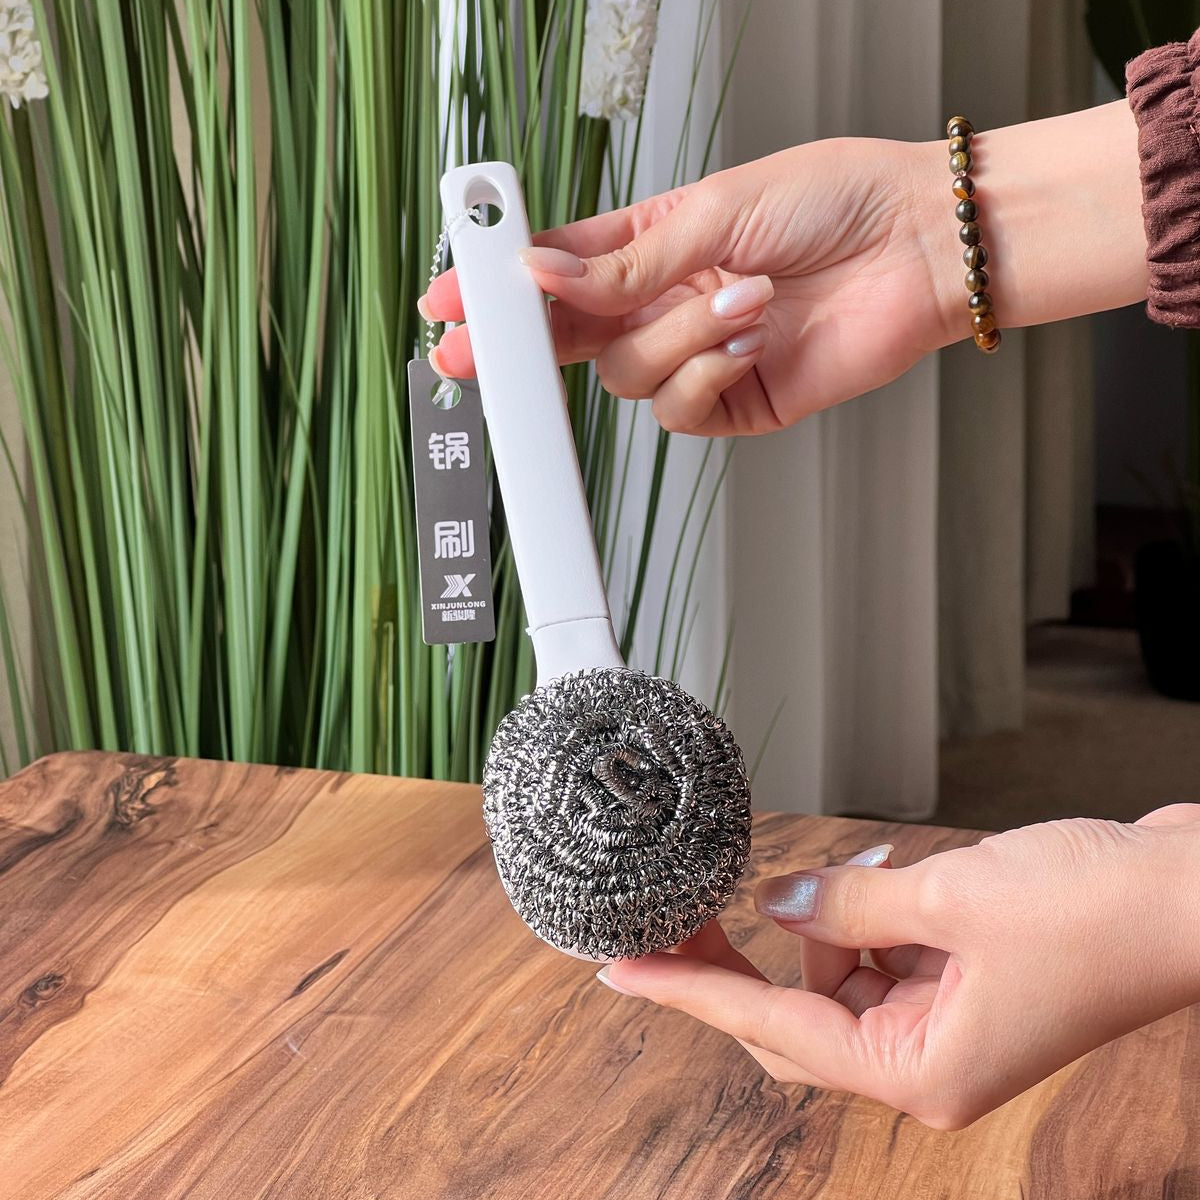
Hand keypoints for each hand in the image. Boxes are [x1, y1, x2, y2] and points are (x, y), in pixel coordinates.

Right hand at [421, 138, 953, 435]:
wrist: (918, 250)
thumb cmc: (833, 203)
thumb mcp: (713, 210)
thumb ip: (624, 264)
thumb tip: (544, 279)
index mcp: (651, 246)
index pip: (555, 275)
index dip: (498, 289)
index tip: (448, 298)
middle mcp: (665, 304)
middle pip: (568, 338)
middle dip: (523, 345)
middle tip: (475, 348)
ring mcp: (696, 355)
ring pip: (626, 375)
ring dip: (679, 335)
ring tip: (740, 294)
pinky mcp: (731, 401)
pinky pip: (679, 409)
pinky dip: (708, 373)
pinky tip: (749, 337)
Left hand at [599, 804, 1199, 1129]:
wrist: (1191, 893)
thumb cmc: (1094, 912)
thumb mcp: (948, 899)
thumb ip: (847, 904)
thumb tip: (780, 900)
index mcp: (921, 1070)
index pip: (771, 1029)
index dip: (691, 992)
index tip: (622, 969)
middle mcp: (928, 1062)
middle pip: (796, 1018)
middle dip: (749, 956)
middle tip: (695, 900)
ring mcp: (948, 1025)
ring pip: (840, 977)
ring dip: (833, 918)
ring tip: (881, 867)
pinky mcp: (966, 986)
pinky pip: (884, 953)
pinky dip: (872, 912)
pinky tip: (898, 873)